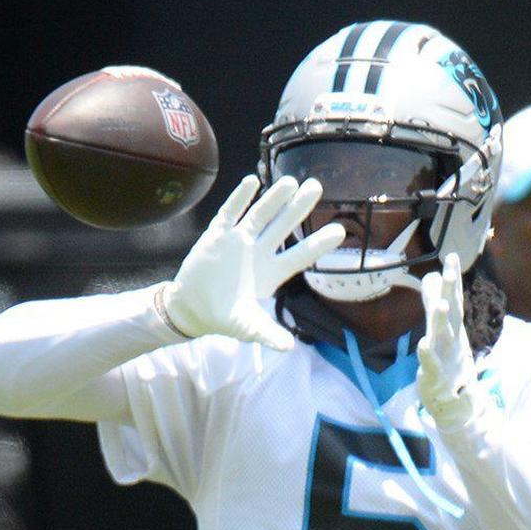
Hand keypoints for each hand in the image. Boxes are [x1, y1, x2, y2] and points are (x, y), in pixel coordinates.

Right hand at [162, 175, 344, 352]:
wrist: (191, 309)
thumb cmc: (223, 318)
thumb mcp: (248, 327)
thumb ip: (267, 334)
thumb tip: (288, 348)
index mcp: (271, 273)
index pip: (299, 255)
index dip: (318, 243)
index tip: (339, 230)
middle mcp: (258, 253)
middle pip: (283, 226)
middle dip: (299, 208)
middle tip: (317, 186)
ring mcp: (238, 242)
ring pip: (260, 215)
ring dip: (274, 198)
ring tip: (290, 181)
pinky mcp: (217, 236)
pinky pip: (230, 213)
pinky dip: (240, 199)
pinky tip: (253, 183)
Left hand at [416, 253, 478, 421]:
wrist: (457, 410)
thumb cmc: (449, 371)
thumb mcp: (441, 337)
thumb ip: (434, 309)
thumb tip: (432, 281)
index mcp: (453, 333)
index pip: (454, 302)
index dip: (453, 281)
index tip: (451, 256)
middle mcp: (450, 343)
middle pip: (452, 311)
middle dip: (452, 289)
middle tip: (451, 266)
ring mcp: (444, 360)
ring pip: (443, 336)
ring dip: (442, 320)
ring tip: (441, 304)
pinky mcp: (435, 379)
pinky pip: (431, 366)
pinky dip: (428, 356)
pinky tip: (422, 344)